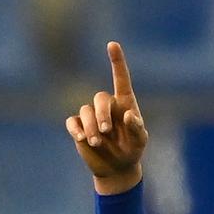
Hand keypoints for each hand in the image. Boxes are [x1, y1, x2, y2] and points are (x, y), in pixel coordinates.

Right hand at [66, 41, 148, 193]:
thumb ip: (137, 128)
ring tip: (96, 143)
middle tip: (104, 131)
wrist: (117, 168)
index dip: (117, 61)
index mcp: (125, 103)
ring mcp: (91, 117)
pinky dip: (75, 129)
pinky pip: (72, 122)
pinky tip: (81, 139)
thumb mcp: (140, 141)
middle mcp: (107, 106)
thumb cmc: (132, 150)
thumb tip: (129, 115)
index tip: (112, 45)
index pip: (120, 78)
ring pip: (85, 111)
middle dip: (101, 114)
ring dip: (90, 127)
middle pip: (99, 98)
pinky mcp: (79, 128)